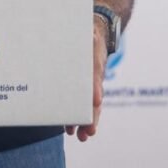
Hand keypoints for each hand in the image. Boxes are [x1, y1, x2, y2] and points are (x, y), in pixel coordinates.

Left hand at [66, 18, 107, 141]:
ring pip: (90, 105)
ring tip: (81, 136)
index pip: (96, 72)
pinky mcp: (82, 86)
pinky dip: (77, 116)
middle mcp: (94, 73)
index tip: (96, 99)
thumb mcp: (86, 32)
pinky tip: (70, 129)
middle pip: (96, 96)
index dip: (95, 86)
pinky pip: (81, 103)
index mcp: (94, 58)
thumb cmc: (86, 32)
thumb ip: (85, 35)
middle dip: (93, 115)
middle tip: (89, 131)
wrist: (95, 31)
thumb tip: (81, 31)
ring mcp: (90, 82)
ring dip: (86, 121)